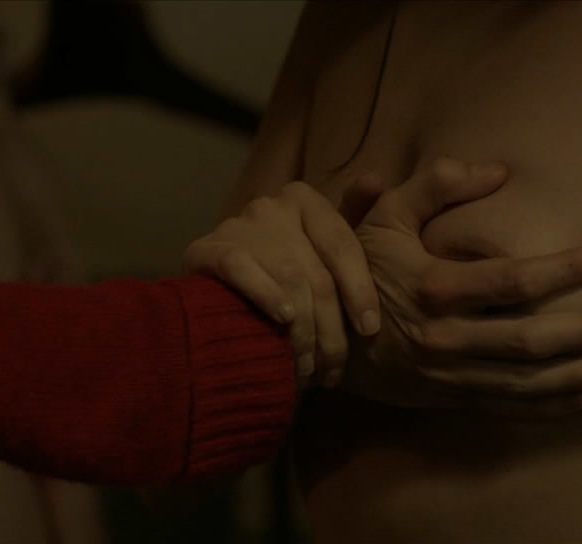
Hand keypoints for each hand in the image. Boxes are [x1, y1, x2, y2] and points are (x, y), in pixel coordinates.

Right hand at [183, 182, 384, 386]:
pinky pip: (243, 270)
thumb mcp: (319, 246)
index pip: (342, 245)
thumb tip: (375, 179)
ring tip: (308, 366)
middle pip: (316, 272)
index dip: (360, 290)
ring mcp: (238, 226)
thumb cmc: (279, 270)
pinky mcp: (206, 249)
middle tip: (333, 368)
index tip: (369, 330)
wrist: (212, 290)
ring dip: (302, 330)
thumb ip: (352, 219)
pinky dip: (266, 295)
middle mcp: (271, 206)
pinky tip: (282, 319)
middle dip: (329, 327)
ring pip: (287, 278)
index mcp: (304, 200)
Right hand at [340, 158, 581, 417]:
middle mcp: (444, 336)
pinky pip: (503, 407)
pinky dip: (544, 407)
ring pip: (523, 381)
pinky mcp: (445, 397)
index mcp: (434, 286)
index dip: (565, 269)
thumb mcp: (386, 216)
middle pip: (530, 338)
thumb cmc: (361, 267)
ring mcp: (446, 374)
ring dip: (577, 374)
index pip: (513, 279)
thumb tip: (495, 170)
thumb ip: (436, 185)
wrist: (321, 335)